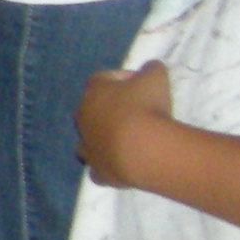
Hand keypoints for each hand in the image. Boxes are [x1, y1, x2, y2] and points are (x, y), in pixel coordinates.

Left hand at [77, 59, 174, 182]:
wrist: (143, 148)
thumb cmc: (146, 106)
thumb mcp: (156, 76)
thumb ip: (151, 69)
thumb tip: (151, 68)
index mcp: (93, 91)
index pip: (103, 78)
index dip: (123, 78)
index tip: (142, 83)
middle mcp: (83, 118)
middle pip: (93, 109)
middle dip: (112, 109)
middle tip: (139, 113)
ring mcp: (88, 147)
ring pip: (87, 141)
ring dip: (103, 139)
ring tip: (127, 140)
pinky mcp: (98, 171)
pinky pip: (98, 170)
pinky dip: (107, 166)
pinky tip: (122, 165)